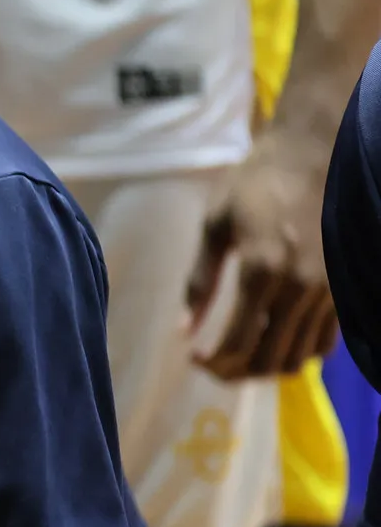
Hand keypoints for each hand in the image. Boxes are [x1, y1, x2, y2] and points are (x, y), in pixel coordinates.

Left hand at [187, 128, 338, 379]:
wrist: (315, 155)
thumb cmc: (256, 183)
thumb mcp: (215, 225)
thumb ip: (199, 281)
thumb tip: (183, 328)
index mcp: (262, 270)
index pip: (239, 340)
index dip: (215, 361)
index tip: (193, 361)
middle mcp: (300, 288)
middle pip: (271, 357)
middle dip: (237, 372)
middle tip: (213, 366)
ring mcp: (328, 291)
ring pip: (300, 356)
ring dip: (267, 367)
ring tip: (239, 360)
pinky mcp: (344, 290)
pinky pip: (326, 342)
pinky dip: (299, 353)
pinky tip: (275, 344)